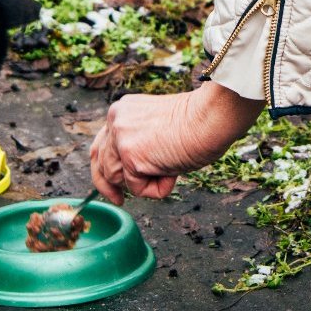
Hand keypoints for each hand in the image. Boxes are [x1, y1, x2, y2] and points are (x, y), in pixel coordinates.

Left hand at [89, 82, 262, 203]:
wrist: (209, 118)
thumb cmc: (197, 123)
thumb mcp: (158, 127)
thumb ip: (139, 141)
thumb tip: (133, 170)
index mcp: (122, 111)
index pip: (102, 144)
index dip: (105, 167)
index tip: (112, 185)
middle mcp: (115, 121)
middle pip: (101, 163)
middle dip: (109, 185)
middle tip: (119, 200)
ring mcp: (121, 138)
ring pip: (118, 178)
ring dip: (145, 183)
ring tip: (171, 168)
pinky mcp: (131, 157)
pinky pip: (137, 188)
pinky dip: (157, 188)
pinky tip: (174, 171)